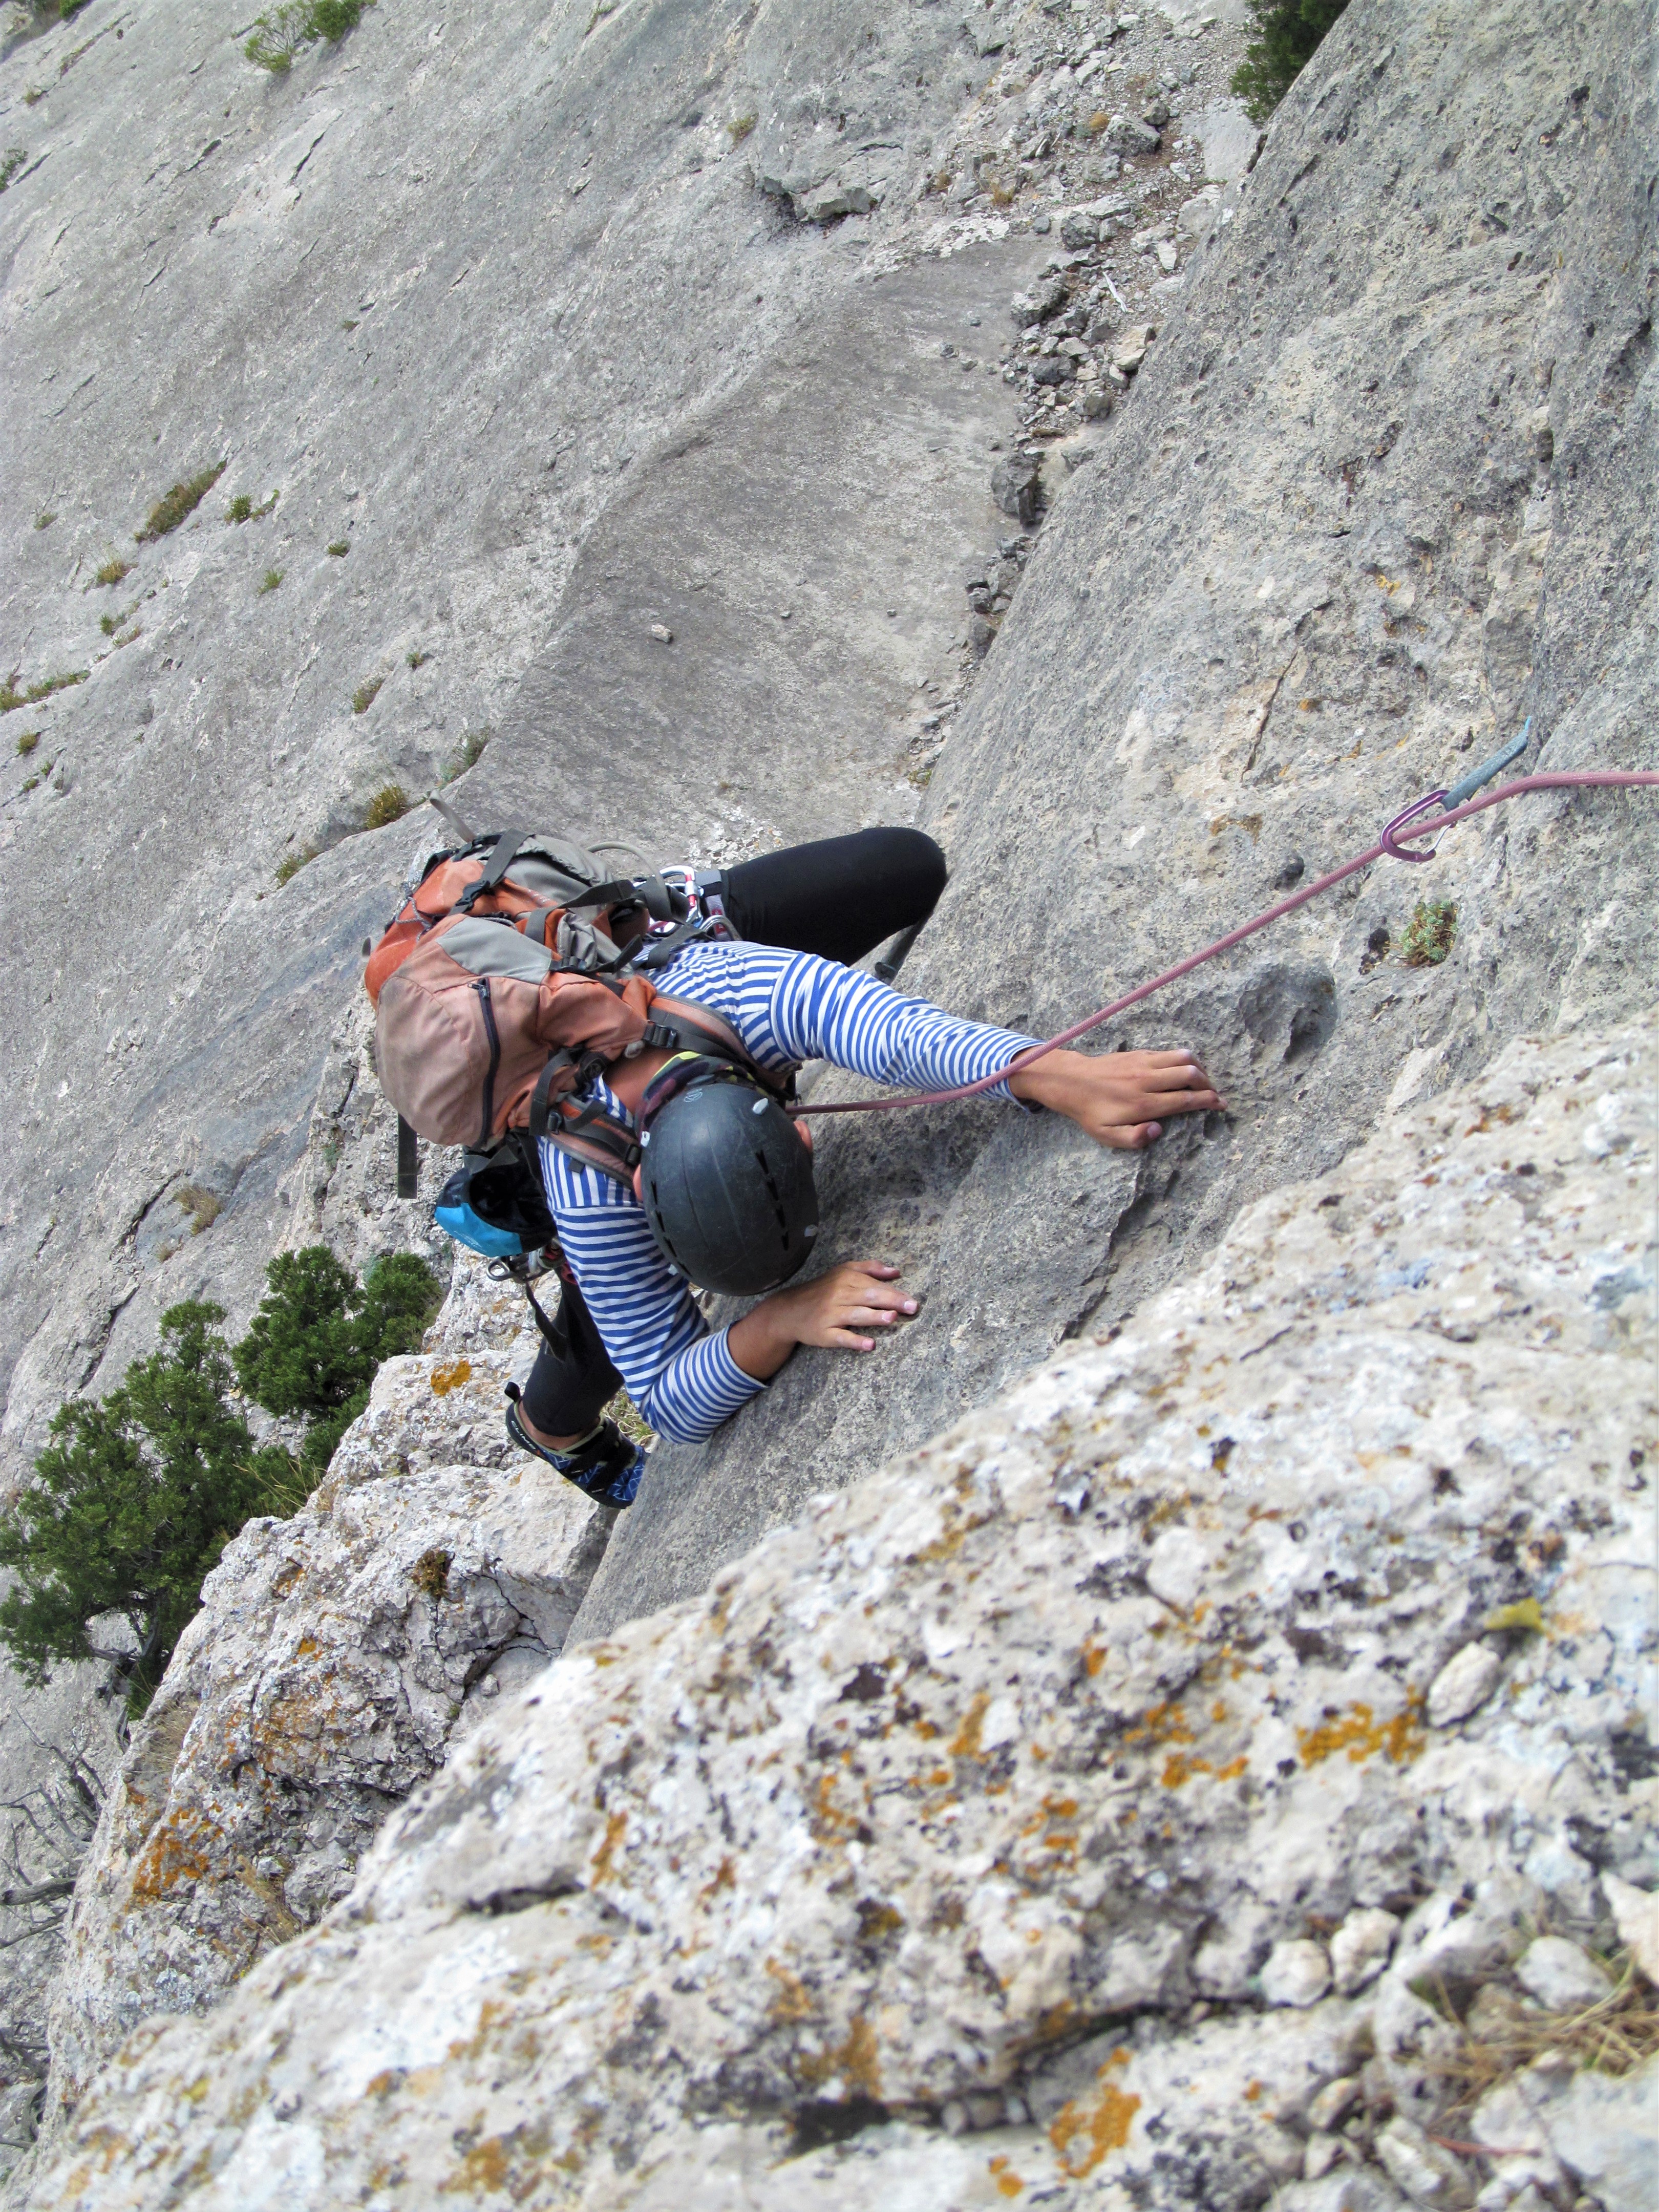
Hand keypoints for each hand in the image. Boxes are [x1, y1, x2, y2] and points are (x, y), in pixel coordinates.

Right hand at [728, 1262, 916, 1380]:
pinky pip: (841, 1337)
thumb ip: (870, 1268)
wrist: (788, 1310)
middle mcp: (838, 1295)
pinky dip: (855, 1341)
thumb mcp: (842, 1271)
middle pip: (868, 1297)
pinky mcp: (824, 1334)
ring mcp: (830, 1315)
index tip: (913, 1300)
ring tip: (891, 1318)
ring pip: (856, 1315)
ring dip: (874, 1317)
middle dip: (891, 1301)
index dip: (895, 1292)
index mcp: (845, 1279)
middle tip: (912, 1308)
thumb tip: (896, 1272)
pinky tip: (870, 1345)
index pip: (874, 1285)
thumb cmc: (822, 1290)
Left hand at [1010, 1047, 1224, 1149]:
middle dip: (1208, 1085)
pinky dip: (1183, 1060)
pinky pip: (1169, 1052)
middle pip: (1190, 1074)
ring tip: (1202, 1082)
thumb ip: (1134, 1139)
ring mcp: (1143, 1063)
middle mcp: (1146, 1080)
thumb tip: (1158, 1130)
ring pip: (1183, 1058)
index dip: (1208, 1102)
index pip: (1184, 1100)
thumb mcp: (1107, 1136)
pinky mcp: (1139, 1053)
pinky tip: (1183, 1071)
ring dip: (1199, 1069)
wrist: (1071, 1081)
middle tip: (1213, 1095)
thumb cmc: (1090, 1112)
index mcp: (1142, 1103)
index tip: (1221, 1105)